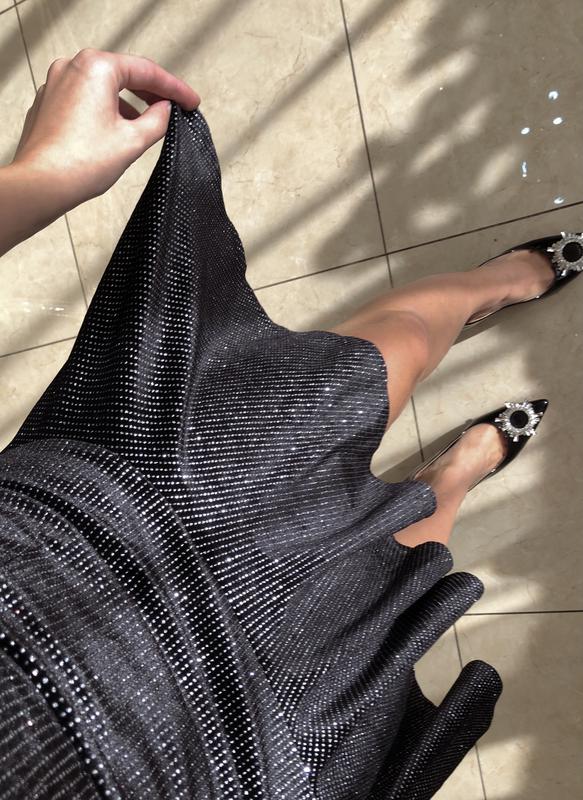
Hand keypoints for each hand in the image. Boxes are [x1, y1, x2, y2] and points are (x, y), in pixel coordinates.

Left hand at [10, 48, 200, 209]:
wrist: (42, 184)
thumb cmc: (79, 162)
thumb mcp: (133, 141)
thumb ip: (158, 120)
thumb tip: (166, 111)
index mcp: (96, 67)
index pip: (147, 72)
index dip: (174, 88)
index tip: (190, 101)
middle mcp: (72, 68)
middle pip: (124, 75)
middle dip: (150, 93)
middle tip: (174, 108)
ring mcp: (57, 84)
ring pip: (104, 87)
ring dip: (128, 103)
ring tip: (146, 125)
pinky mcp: (49, 103)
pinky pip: (85, 99)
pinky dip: (105, 110)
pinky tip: (116, 130)